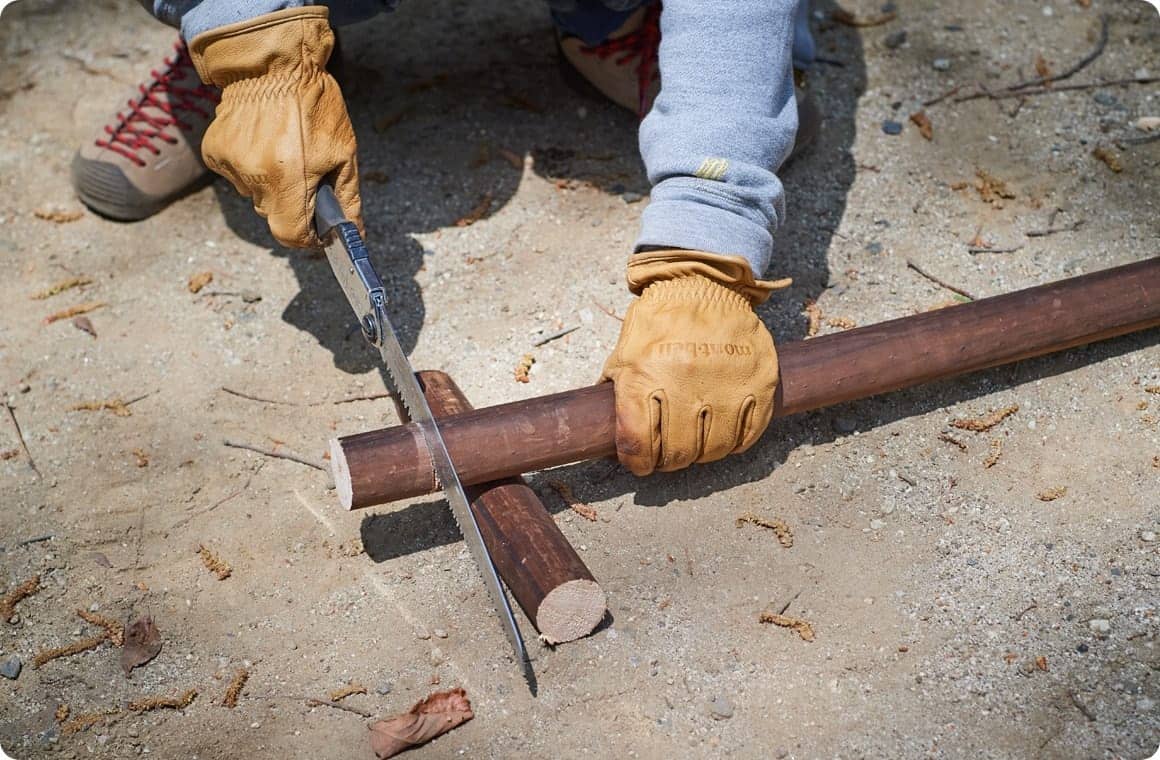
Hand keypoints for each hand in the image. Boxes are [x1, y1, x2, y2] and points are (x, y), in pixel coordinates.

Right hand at [189, 7, 361, 247]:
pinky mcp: (215, 152)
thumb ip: (348, 199)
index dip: (307, 237)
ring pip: (256, 194)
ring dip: (272, 182)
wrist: (272, 63)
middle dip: (292, 203)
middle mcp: (254, 176)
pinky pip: (237, 175)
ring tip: (283, 148)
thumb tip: (354, 234)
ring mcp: (231, 164)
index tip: (317, 229)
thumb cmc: (315, 106)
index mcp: (288, 178)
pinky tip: (262, 140)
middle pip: (274, 215)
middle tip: (305, 172)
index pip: (291, 235)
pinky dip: (251, 165)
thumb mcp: (344, 152)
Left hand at [600, 250, 789, 475]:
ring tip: (695, 443)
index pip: (638, 444)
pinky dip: (734, 443)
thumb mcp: (625, 352)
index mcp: (645, 376)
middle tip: (667, 456)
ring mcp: (726, 384)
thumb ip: (619, 394)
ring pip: (714, 450)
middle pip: (678, 453)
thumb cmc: (660, 320)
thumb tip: (612, 433)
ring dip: (701, 454)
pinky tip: (723, 436)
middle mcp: (686, 383)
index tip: (638, 463)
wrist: (705, 283)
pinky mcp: (759, 382)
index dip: (636, 462)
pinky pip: (748, 434)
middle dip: (668, 461)